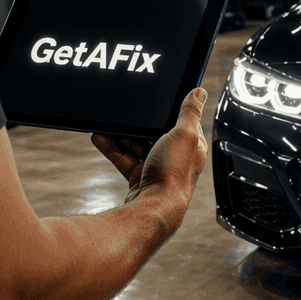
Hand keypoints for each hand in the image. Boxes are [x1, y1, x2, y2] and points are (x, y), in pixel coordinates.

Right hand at [91, 88, 208, 216]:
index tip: (155, 99)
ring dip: (123, 135)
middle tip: (126, 112)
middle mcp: (176, 158)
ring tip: (109, 124)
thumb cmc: (174, 175)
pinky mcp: (140, 177)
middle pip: (156, 133)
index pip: (182, 122)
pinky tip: (100, 138)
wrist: (154, 208)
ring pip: (137, 145)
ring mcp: (157, 168)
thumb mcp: (185, 134)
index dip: (169, 111)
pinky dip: (112, 148)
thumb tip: (200, 91)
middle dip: (139, 124)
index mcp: (192, 146)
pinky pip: (124, 158)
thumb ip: (190, 112)